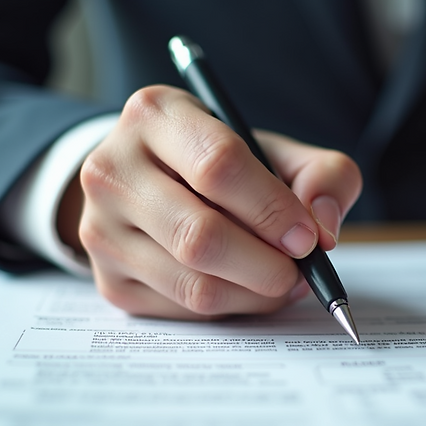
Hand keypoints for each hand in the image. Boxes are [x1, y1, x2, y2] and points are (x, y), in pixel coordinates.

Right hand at [58, 85, 360, 318]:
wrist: (150, 184)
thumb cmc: (223, 165)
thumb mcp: (274, 150)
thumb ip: (322, 175)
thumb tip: (324, 228)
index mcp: (156, 114)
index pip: (218, 165)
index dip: (272, 209)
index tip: (308, 237)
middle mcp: (113, 168)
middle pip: (200, 235)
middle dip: (266, 265)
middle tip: (300, 272)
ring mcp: (101, 229)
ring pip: (192, 284)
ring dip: (253, 294)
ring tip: (282, 281)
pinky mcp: (108, 280)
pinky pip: (182, 311)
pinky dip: (229, 309)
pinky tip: (247, 289)